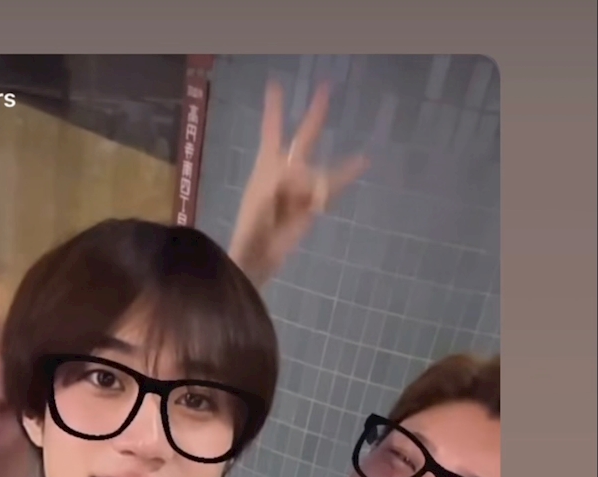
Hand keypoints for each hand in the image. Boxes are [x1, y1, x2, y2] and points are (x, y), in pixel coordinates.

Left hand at [228, 81, 368, 286]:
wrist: (256, 255)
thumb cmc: (251, 225)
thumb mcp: (263, 197)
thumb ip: (285, 181)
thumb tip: (312, 176)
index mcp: (267, 166)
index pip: (272, 130)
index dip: (275, 108)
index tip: (275, 83)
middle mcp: (285, 171)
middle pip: (304, 138)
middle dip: (316, 115)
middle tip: (326, 86)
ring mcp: (300, 188)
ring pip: (320, 170)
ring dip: (338, 166)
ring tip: (362, 157)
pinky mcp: (311, 206)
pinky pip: (330, 189)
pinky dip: (345, 180)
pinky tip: (363, 164)